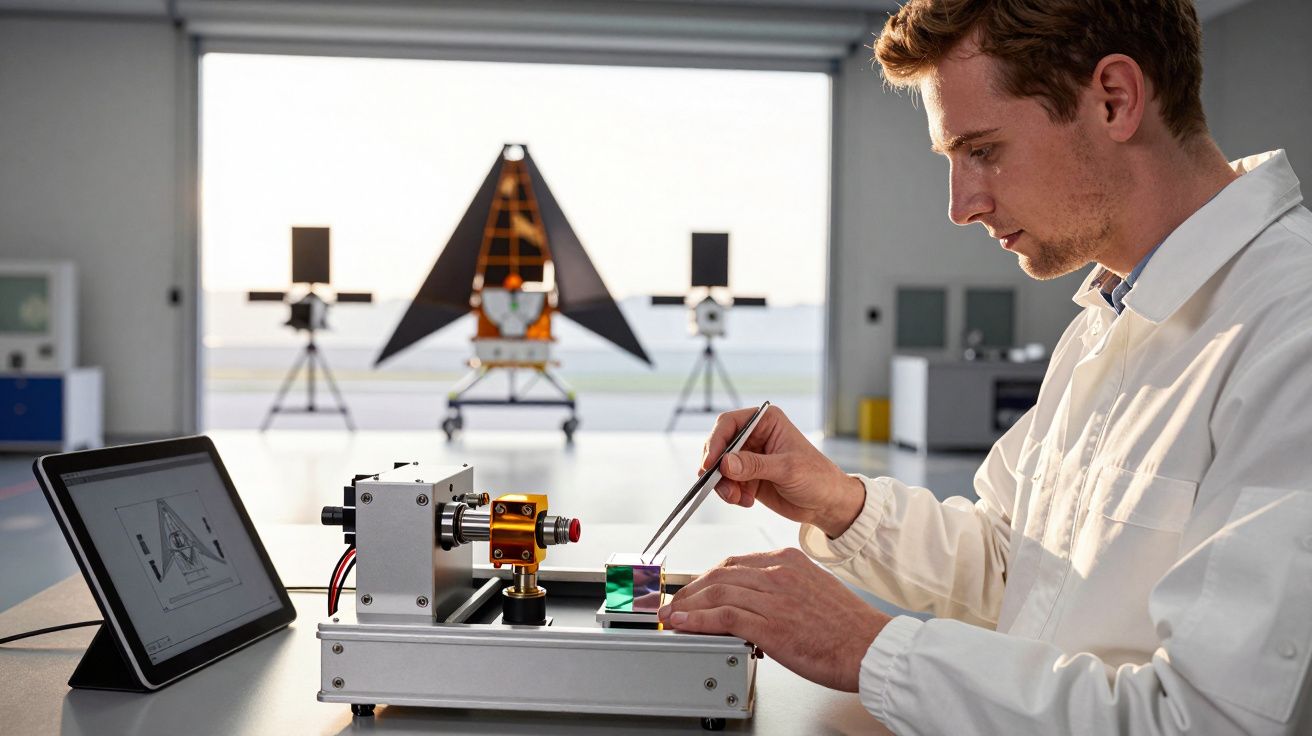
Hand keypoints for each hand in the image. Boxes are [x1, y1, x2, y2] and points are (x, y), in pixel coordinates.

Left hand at [658, 548, 889, 691]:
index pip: (734, 562)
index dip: (707, 578)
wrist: (868, 647)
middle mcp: (778, 573)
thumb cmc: (845, 627)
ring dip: (688, 605)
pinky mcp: (770, 624)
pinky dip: (697, 619)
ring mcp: (773, 597)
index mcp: (788, 561)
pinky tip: (684, 624)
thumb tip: (752, 603)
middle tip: (675, 603)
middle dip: (691, 590)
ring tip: (672, 616)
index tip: (694, 589)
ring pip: (717, 592)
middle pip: (720, 574)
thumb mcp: (811, 591)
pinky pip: (723, 616)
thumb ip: (780, 590)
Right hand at [702, 406, 864, 536]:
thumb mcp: (787, 469)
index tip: (711, 464)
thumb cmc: (817, 477)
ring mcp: (749, 457)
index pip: (730, 424)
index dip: (716, 441)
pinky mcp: (747, 477)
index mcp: (766, 422)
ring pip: (720, 467)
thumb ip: (755, 465)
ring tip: (738, 498)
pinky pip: (727, 483)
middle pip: (720, 445)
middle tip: (721, 486)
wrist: (826, 503)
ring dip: (723, 485)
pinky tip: (747, 501)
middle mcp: (754, 436)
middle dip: (717, 468)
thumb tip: (725, 463)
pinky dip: (731, 494)